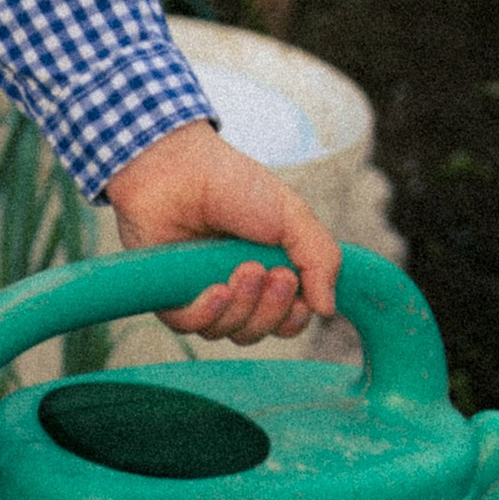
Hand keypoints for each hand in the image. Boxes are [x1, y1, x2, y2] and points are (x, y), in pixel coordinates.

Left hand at [103, 120, 344, 345]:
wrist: (181, 168)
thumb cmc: (236, 185)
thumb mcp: (293, 215)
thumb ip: (320, 260)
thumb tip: (328, 310)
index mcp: (269, 272)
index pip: (288, 320)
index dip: (294, 315)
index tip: (292, 280)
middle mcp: (237, 289)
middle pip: (261, 330)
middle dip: (272, 308)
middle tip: (272, 273)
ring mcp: (202, 294)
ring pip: (229, 332)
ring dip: (244, 306)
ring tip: (244, 269)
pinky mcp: (170, 296)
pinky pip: (192, 327)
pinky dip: (209, 313)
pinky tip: (218, 290)